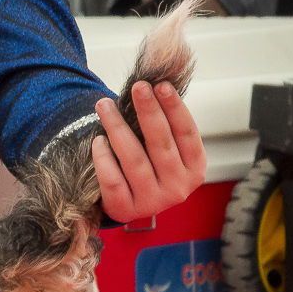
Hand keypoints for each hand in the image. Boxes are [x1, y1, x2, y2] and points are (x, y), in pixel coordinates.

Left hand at [91, 80, 205, 222]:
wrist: (127, 203)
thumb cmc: (148, 167)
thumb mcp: (163, 149)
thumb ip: (164, 123)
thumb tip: (159, 82)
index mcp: (194, 169)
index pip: (187, 134)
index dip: (175, 108)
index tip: (161, 84)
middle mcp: (178, 188)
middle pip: (161, 143)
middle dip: (149, 111)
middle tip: (137, 87)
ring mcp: (153, 201)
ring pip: (134, 159)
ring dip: (118, 128)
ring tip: (105, 105)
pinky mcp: (127, 209)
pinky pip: (113, 179)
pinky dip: (104, 158)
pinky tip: (98, 140)